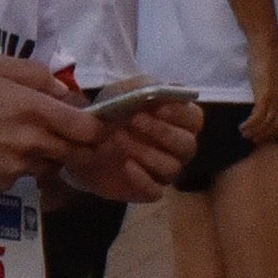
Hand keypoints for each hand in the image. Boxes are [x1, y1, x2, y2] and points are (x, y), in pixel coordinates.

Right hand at [0, 55, 109, 190]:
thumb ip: (37, 74)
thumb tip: (64, 91)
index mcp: (35, 110)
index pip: (88, 129)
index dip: (98, 127)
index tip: (94, 122)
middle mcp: (31, 143)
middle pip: (78, 154)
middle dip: (82, 146)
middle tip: (72, 135)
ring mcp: (16, 168)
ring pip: (52, 166)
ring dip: (51, 156)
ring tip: (29, 140)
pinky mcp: (0, 185)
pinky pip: (24, 177)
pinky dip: (23, 167)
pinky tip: (2, 152)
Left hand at [68, 95, 200, 203]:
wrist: (83, 142)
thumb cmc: (112, 113)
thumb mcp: (123, 92)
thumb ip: (144, 86)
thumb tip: (169, 88)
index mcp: (179, 121)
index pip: (194, 119)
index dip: (180, 113)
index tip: (158, 107)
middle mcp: (178, 148)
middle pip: (187, 145)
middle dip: (162, 132)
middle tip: (134, 120)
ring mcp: (165, 170)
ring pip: (171, 167)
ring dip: (146, 152)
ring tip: (118, 138)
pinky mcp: (148, 190)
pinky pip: (155, 191)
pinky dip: (142, 179)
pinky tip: (127, 166)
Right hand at [241, 42, 277, 146]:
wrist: (265, 47)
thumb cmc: (268, 60)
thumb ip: (277, 93)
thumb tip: (269, 107)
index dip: (277, 131)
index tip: (267, 137)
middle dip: (266, 134)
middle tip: (254, 140)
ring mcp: (277, 97)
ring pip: (267, 122)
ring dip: (256, 131)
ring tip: (246, 135)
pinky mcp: (265, 94)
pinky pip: (259, 116)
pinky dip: (251, 124)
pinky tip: (244, 126)